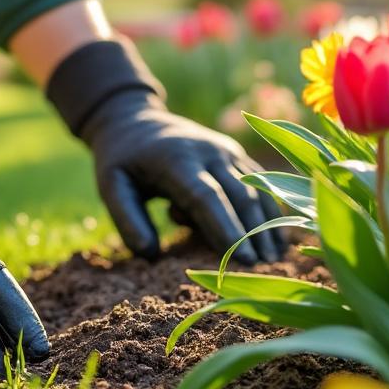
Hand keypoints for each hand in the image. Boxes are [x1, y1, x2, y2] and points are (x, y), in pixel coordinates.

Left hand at [44, 39, 284, 264]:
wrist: (134, 119)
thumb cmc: (122, 160)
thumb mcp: (111, 186)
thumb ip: (127, 219)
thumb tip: (150, 254)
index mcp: (176, 159)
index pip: (207, 196)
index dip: (227, 228)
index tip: (243, 261)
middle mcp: (208, 151)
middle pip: (239, 194)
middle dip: (253, 232)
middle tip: (264, 269)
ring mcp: (225, 150)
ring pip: (256, 187)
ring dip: (268, 223)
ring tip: (275, 259)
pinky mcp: (235, 154)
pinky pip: (260, 181)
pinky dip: (270, 209)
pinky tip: (278, 238)